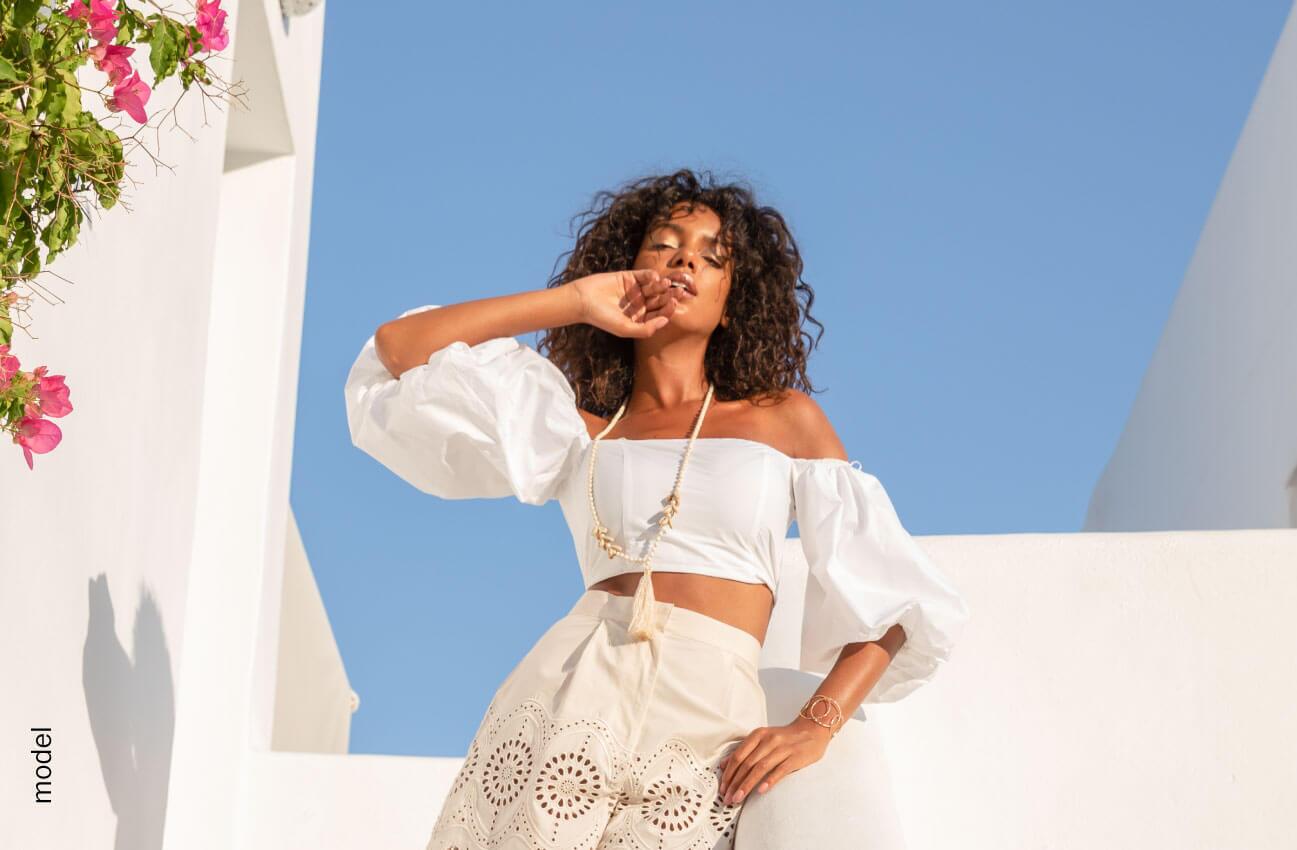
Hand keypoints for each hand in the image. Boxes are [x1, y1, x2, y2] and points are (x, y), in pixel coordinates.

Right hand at [569, 269, 687, 337]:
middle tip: (678, 292)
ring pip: (654, 287)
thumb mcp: (625, 329)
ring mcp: (635, 290)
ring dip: (661, 285)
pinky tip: (655, 277)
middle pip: (659, 300)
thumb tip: (665, 322)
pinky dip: (650, 275)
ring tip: (666, 283)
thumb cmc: (602, 318)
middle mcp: (640, 304)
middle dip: (669, 296)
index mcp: (640, 318)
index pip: (659, 314)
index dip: (668, 310)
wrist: (582, 300)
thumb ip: (645, 329)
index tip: (673, 304)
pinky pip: (644, 275)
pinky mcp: (629, 277)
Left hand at [717, 716, 833, 804]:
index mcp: (758, 734)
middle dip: (735, 783)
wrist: (812, 730)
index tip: (723, 788)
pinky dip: (769, 781)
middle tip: (728, 798)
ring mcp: (782, 748)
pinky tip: (760, 791)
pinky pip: (780, 770)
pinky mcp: (795, 757)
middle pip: (747, 763)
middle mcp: (769, 740)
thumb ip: (744, 750)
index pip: (738, 755)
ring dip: (747, 785)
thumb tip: (723, 765)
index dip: (728, 773)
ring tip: (738, 798)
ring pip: (760, 768)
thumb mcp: (763, 738)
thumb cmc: (785, 738)